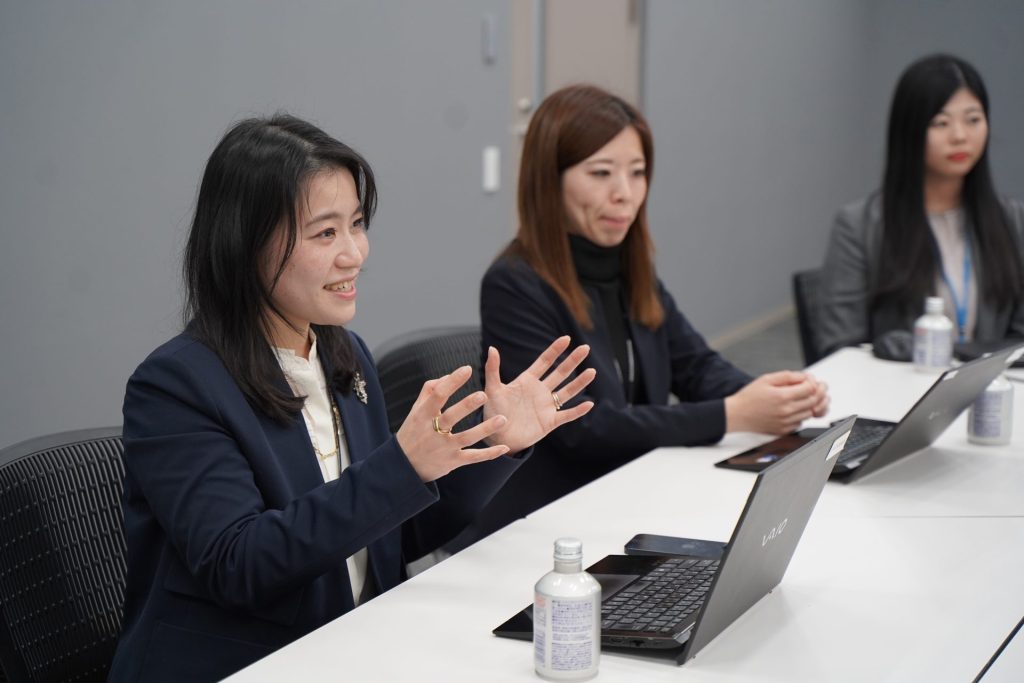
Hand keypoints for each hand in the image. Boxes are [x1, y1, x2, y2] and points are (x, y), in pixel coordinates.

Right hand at [395, 366, 510, 482]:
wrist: (404, 467)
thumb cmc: (412, 433)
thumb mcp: (415, 411)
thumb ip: (429, 391)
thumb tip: (448, 376)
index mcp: (422, 415)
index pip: (438, 395)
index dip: (452, 382)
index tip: (467, 369)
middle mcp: (432, 431)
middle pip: (451, 417)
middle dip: (467, 406)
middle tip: (484, 395)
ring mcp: (443, 448)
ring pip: (466, 437)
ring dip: (485, 429)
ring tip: (503, 419)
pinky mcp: (452, 462)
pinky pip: (473, 457)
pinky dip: (489, 454)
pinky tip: (504, 447)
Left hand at [482, 336, 595, 452]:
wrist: (498, 437)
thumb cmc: (494, 413)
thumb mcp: (493, 390)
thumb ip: (493, 369)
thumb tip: (492, 348)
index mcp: (527, 381)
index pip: (544, 361)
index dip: (555, 350)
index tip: (566, 338)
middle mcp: (540, 391)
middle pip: (560, 372)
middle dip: (573, 360)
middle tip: (585, 348)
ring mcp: (546, 406)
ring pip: (567, 391)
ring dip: (580, 382)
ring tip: (592, 371)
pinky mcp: (550, 422)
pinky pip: (567, 415)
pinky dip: (578, 411)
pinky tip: (589, 404)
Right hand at [724, 370, 829, 434]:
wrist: (737, 415)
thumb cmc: (749, 398)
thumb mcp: (766, 379)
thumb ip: (787, 376)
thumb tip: (803, 377)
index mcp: (782, 396)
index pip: (810, 389)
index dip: (812, 382)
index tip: (808, 380)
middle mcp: (786, 411)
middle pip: (813, 401)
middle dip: (815, 392)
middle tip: (810, 388)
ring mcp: (786, 422)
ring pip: (809, 413)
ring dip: (809, 404)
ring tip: (800, 398)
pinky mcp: (784, 430)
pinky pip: (801, 422)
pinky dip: (801, 415)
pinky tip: (792, 409)